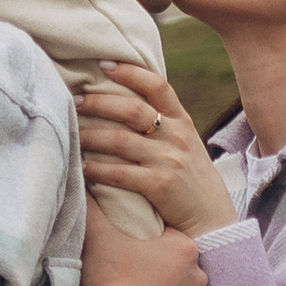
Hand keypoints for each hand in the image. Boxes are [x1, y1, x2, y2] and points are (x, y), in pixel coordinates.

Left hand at [76, 63, 236, 234]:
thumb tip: (124, 104)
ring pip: (120, 140)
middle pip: (133, 108)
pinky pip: (120, 173)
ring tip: (72, 133)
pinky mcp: (161, 185)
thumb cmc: (191, 181)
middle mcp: (177, 136)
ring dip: (90, 136)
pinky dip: (97, 169)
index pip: (157, 85)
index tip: (104, 65)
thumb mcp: (186, 145)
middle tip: (76, 101)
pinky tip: (82, 168)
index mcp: (183, 121)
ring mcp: (169, 160)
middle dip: (99, 102)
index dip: (130, 72)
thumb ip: (164, 125)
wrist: (213, 220)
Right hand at [80, 201, 204, 285]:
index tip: (134, 245)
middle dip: (159, 263)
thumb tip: (83, 179)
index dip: (151, 239)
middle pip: (177, 262)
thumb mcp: (99, 236)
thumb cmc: (108, 280)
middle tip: (133, 267)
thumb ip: (94, 205)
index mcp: (184, 248)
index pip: (170, 236)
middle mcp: (199, 275)